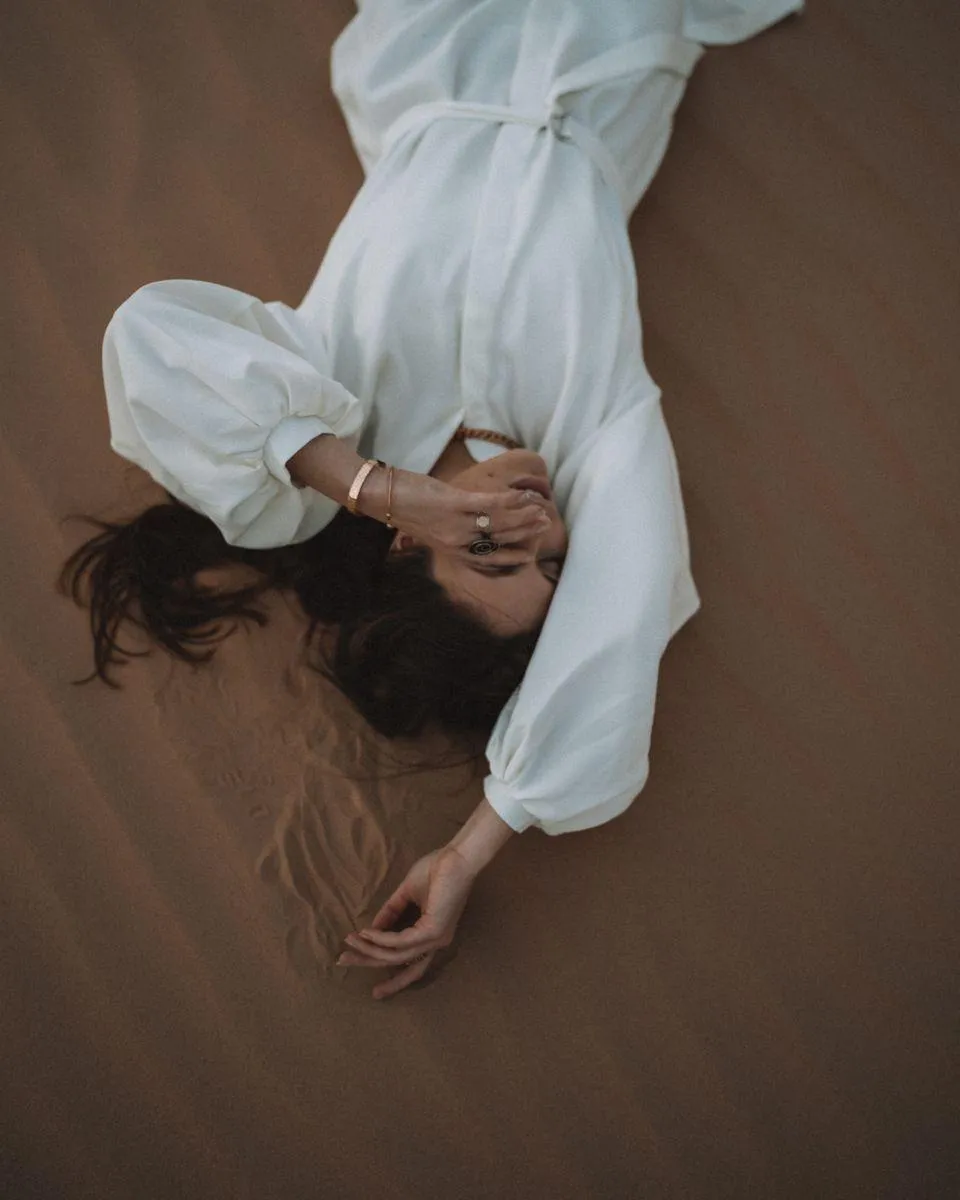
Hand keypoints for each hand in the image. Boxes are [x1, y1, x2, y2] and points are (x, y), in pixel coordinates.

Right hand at [338, 845, 476, 999]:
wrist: (456, 857)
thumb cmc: (437, 870)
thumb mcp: (407, 893)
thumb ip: (391, 912)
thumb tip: (372, 929)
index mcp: (433, 935)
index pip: (411, 965)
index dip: (390, 974)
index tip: (364, 972)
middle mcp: (436, 943)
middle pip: (400, 964)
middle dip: (370, 964)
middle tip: (343, 962)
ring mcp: (436, 939)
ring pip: (396, 955)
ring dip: (369, 950)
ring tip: (349, 942)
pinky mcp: (432, 930)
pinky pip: (400, 941)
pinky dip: (380, 939)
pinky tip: (365, 933)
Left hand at [386, 470, 549, 557]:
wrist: (381, 498)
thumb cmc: (405, 510)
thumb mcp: (429, 529)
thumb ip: (449, 532)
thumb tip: (468, 528)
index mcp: (451, 550)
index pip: (487, 559)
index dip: (511, 558)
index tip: (530, 555)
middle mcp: (456, 542)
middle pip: (499, 540)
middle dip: (525, 532)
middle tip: (544, 523)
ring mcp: (455, 524)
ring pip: (498, 523)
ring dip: (523, 516)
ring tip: (540, 509)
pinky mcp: (452, 504)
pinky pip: (487, 505)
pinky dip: (508, 501)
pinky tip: (522, 495)